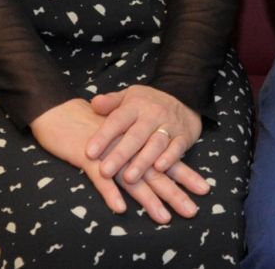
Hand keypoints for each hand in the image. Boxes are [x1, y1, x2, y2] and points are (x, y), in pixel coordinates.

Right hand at [30, 98, 200, 223]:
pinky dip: (109, 193)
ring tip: (164, 217)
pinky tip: (120, 208)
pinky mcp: (88, 159)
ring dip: (148, 199)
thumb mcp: (118, 135)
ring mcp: (108, 154)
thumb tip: (155, 166)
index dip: (185, 174)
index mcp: (137, 142)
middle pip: (155, 173)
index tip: (203, 189)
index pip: (165, 160)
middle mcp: (128, 148)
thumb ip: (136, 147)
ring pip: (132, 179)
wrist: (61, 113)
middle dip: (174, 192)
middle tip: (192, 210)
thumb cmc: (90, 126)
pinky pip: (99, 180)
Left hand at [86, 85, 208, 190]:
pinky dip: (169, 158)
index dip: (103, 136)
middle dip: (120, 154)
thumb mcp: (128, 96)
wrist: (185, 97)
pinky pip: (177, 148)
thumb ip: (110, 102)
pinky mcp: (183, 137)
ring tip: (129, 178)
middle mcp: (153, 115)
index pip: (117, 120)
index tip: (89, 153)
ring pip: (155, 144)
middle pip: (135, 136)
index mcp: (135, 105)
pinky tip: (159, 168)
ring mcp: (169, 126)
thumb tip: (94, 103)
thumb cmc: (148, 103)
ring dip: (142, 161)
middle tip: (105, 171)